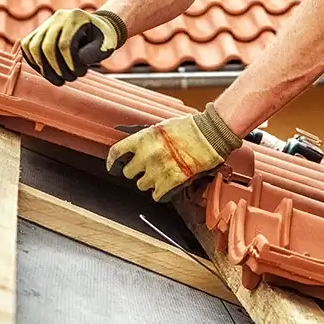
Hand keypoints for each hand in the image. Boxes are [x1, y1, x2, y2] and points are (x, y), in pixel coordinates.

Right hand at [21, 8, 126, 85]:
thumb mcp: (109, 43)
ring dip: (44, 68)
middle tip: (70, 78)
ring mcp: (46, 23)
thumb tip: (79, 59)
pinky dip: (34, 63)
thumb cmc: (103, 38)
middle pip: (46, 46)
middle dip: (56, 68)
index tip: (79, 73)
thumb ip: (97, 52)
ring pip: (33, 47)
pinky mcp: (38, 32)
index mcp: (76, 17)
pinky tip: (48, 73)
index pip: (65, 44)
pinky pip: (27, 47)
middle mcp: (58, 17)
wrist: (96, 29)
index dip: (70, 63)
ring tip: (59, 80)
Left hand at [106, 103, 242, 202]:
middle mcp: (147, 155)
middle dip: (137, 172)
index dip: (113, 162)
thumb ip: (147, 139)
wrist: (210, 134)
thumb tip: (137, 149)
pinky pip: (157, 195)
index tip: (114, 167)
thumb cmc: (190, 128)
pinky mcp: (170, 182)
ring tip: (163, 174)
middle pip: (129, 173)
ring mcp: (157, 170)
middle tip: (148, 168)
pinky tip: (168, 184)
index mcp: (143, 138)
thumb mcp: (162, 127)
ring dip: (151, 182)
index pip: (116, 153)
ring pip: (142, 185)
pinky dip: (162, 192)